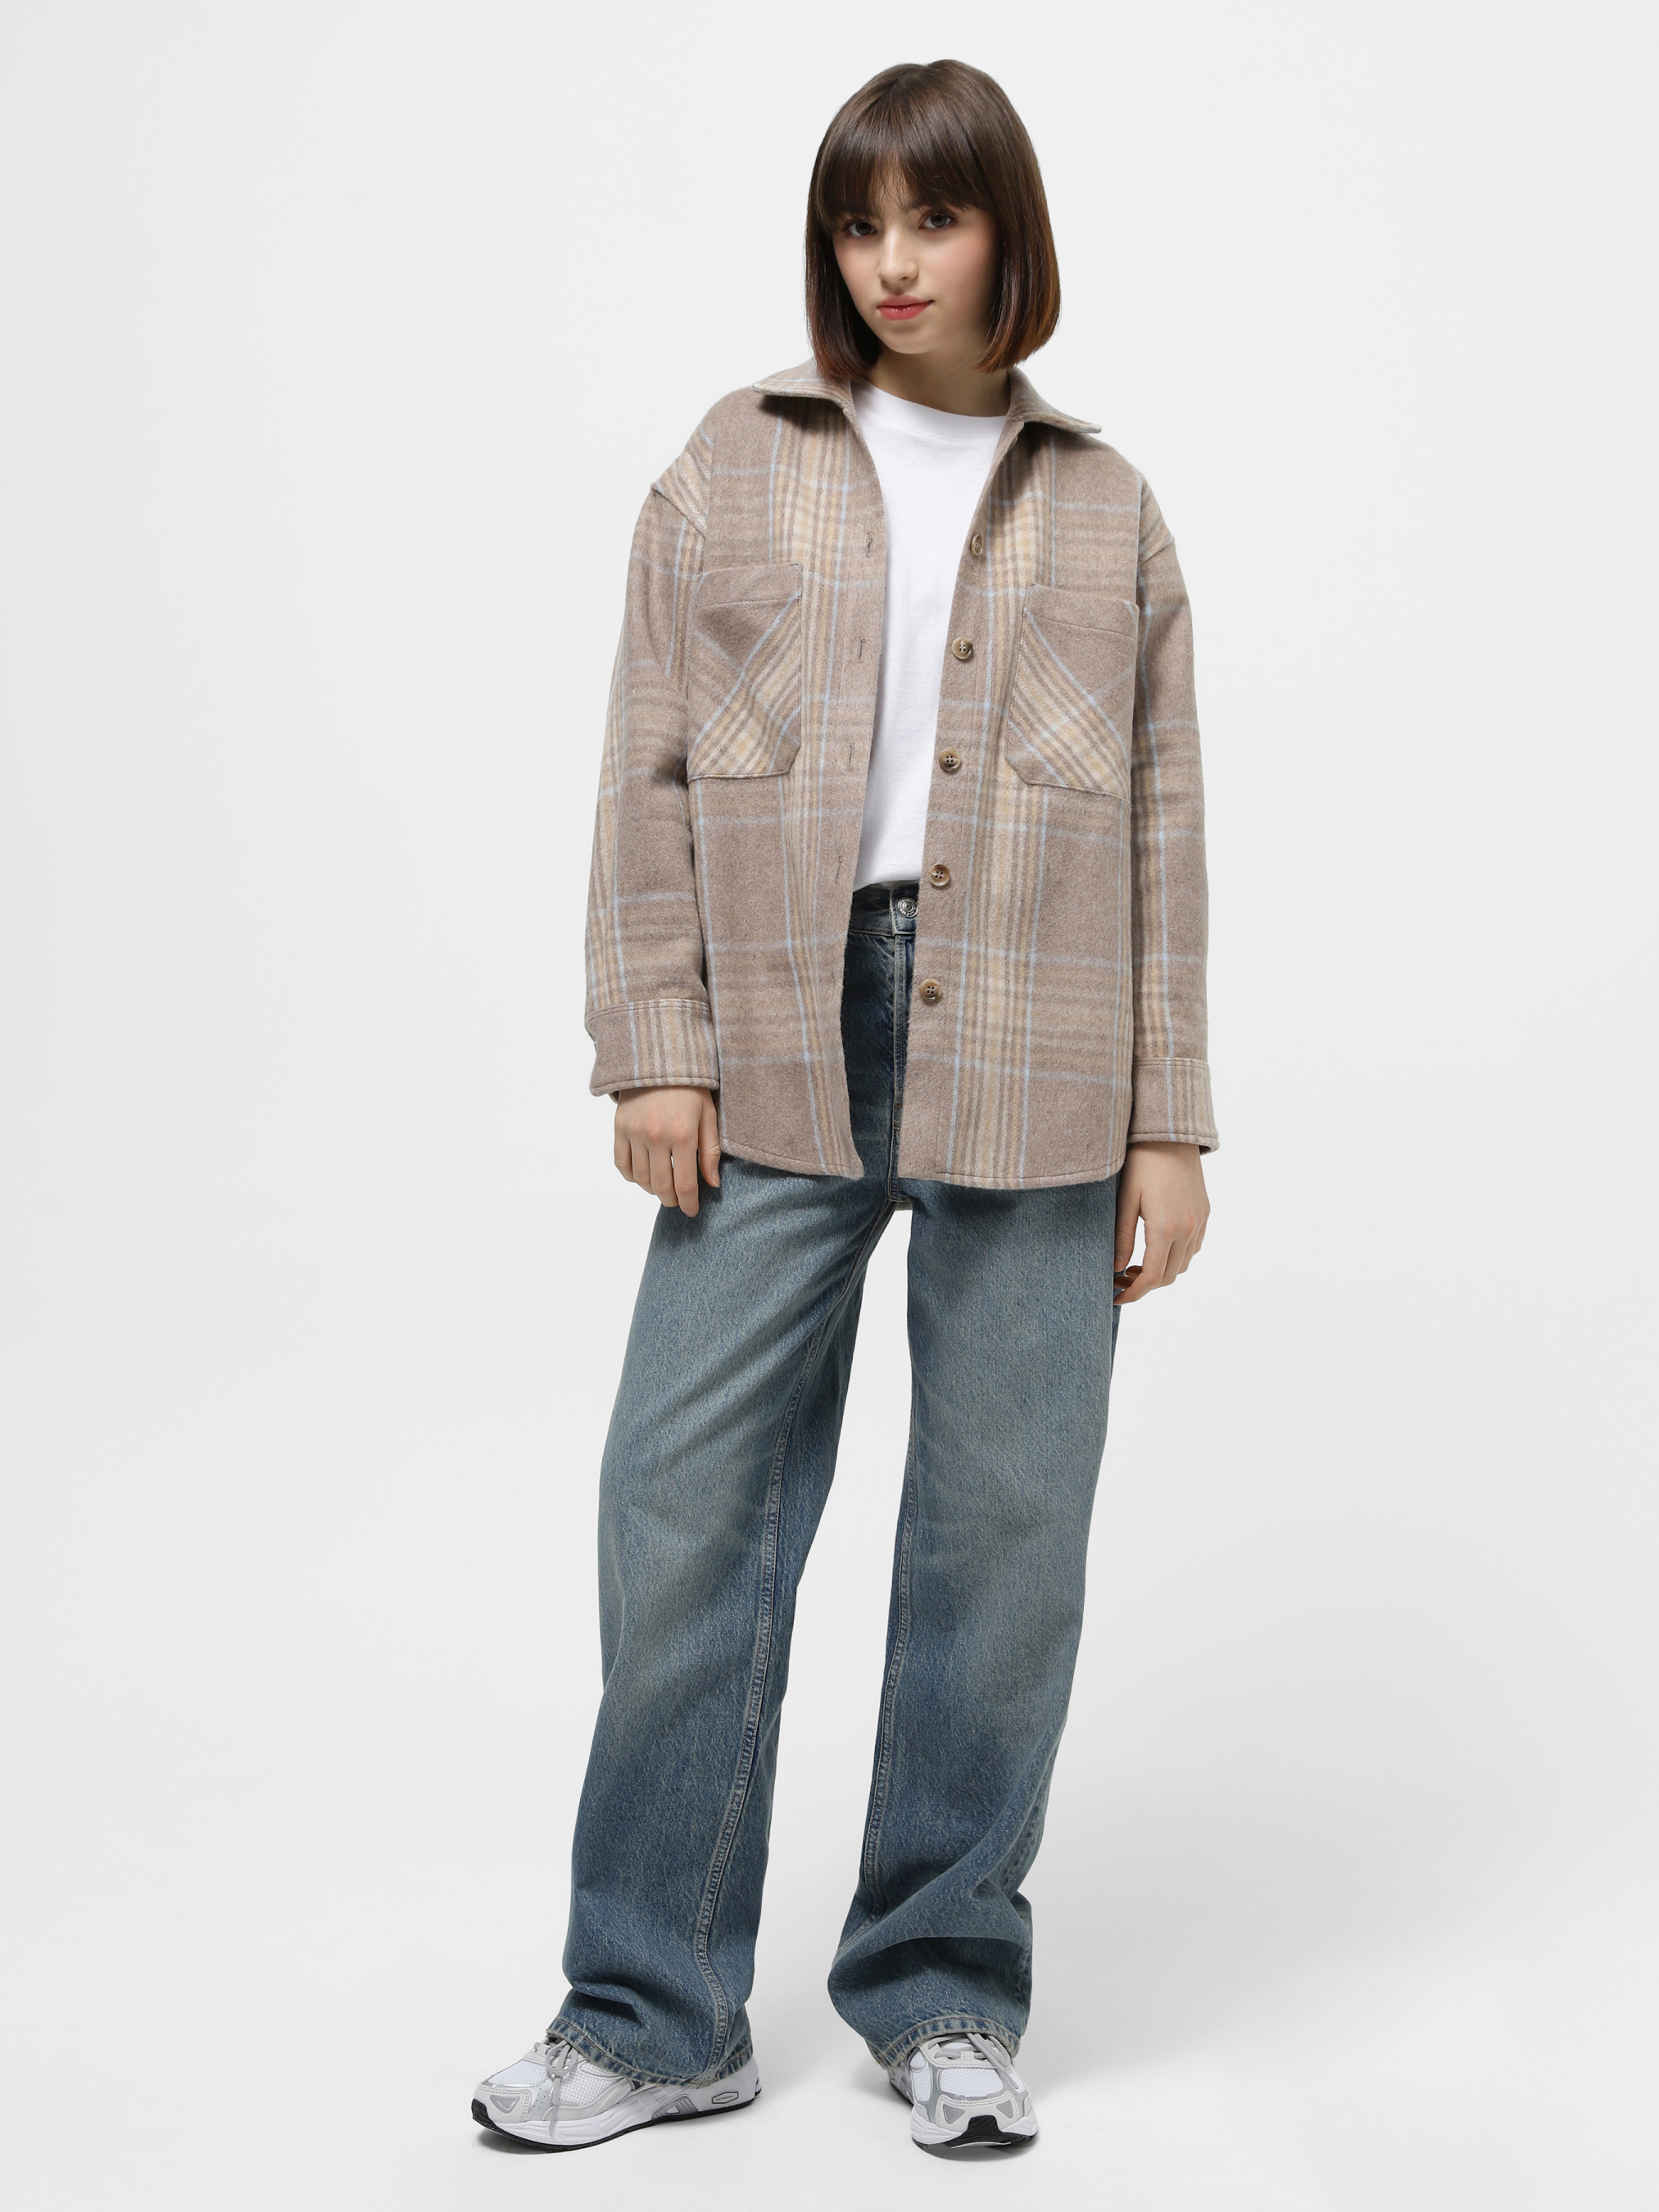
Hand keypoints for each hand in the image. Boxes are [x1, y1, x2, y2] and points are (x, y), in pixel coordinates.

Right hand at [614, 1086, 720, 1215]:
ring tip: (664, 1188)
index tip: (692, 1211)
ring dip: (653, 1190)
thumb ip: (712, 1151)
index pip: (686, 1184)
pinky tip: (644, 1176)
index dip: (689, 1203)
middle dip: (672, 1200)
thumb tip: (713, 1184)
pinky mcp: (619, 1128)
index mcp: (683, 1135)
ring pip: (641, 1179)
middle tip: (678, 1201)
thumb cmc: (691, 1088)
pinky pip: (622, 1164)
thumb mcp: (709, 1115)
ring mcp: (635, 1133)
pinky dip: (633, 1177)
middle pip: (662, 1186)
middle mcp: (657, 1137)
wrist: (659, 1059)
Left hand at [1114, 1142, 1208, 1304]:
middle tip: (1120, 1281)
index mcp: (1165, 1228)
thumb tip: (1116, 1269)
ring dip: (1161, 1272)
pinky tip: (1156, 1248)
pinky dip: (1176, 1257)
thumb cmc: (1141, 1162)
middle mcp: (1188, 1228)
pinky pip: (1194, 1247)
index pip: (1151, 1277)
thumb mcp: (1125, 1200)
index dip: (1133, 1293)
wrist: (1171, 1134)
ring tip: (1135, 1266)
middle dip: (1145, 1286)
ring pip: (1183, 1264)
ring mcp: (1200, 1221)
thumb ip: (1121, 1237)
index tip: (1116, 1297)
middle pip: (1169, 1276)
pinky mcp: (1205, 1212)